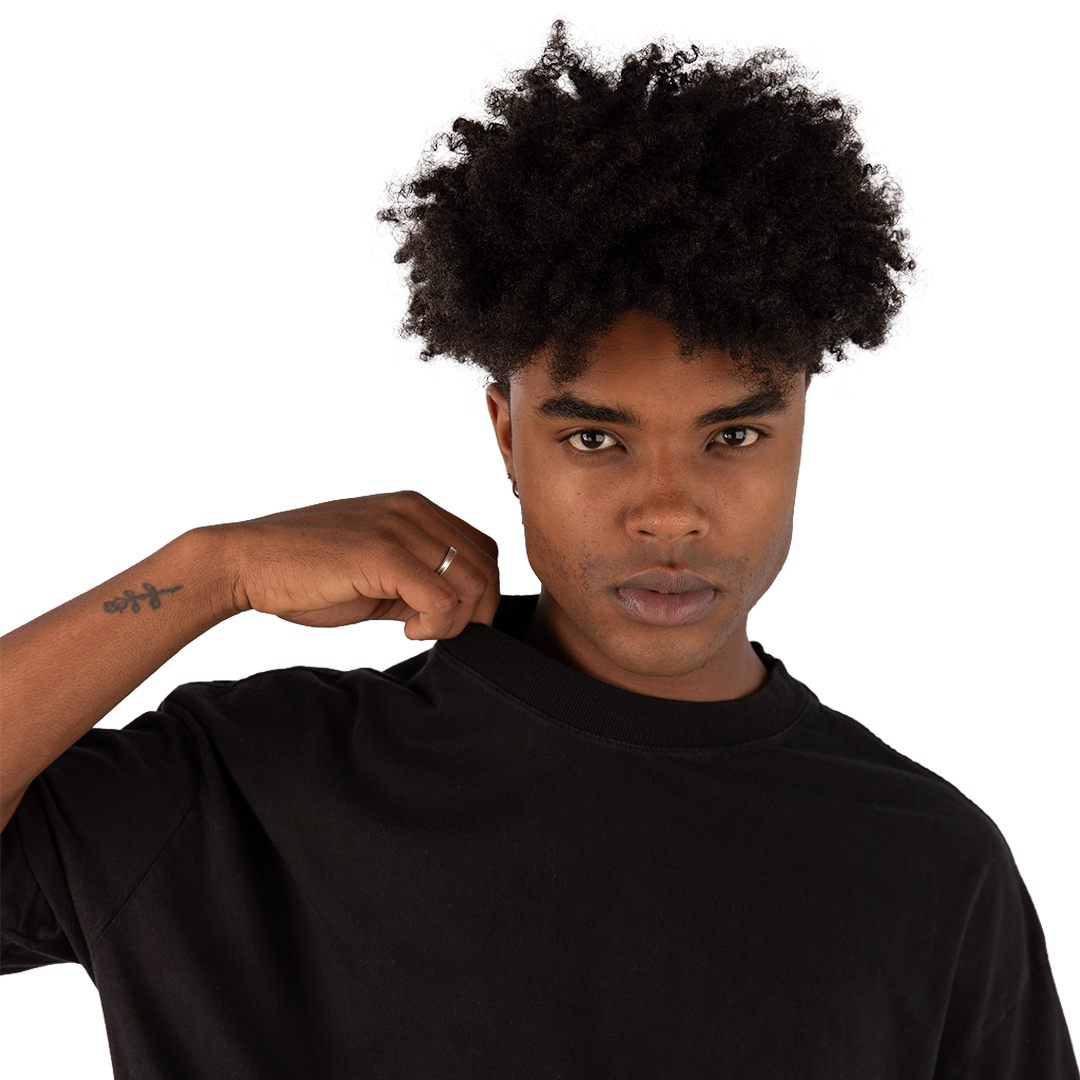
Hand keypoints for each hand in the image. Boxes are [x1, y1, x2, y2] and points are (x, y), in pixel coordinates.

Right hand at [210, 492, 499, 639]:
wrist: (246, 563)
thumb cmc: (305, 573)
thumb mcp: (376, 572)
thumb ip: (418, 580)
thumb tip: (459, 612)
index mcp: (415, 508)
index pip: (483, 550)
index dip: (477, 593)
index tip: (443, 620)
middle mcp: (414, 510)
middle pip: (486, 567)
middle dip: (475, 612)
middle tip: (434, 631)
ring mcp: (398, 528)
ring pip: (472, 583)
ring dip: (455, 621)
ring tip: (416, 629)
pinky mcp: (382, 554)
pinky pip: (443, 598)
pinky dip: (436, 625)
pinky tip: (406, 630)